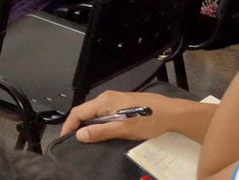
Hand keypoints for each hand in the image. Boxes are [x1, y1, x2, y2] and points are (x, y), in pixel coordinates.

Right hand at [61, 91, 207, 142]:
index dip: (69, 125)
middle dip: (78, 126)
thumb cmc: (151, 118)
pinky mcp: (124, 105)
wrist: (173, 114)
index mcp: (105, 101)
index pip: (78, 112)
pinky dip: (100, 123)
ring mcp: (116, 100)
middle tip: (77, 141)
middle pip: (86, 112)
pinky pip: (105, 113)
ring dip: (90, 125)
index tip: (66, 137)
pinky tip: (105, 131)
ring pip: (96, 113)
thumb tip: (81, 135)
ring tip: (90, 139)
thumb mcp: (123, 128)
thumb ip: (101, 131)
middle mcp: (108, 98)